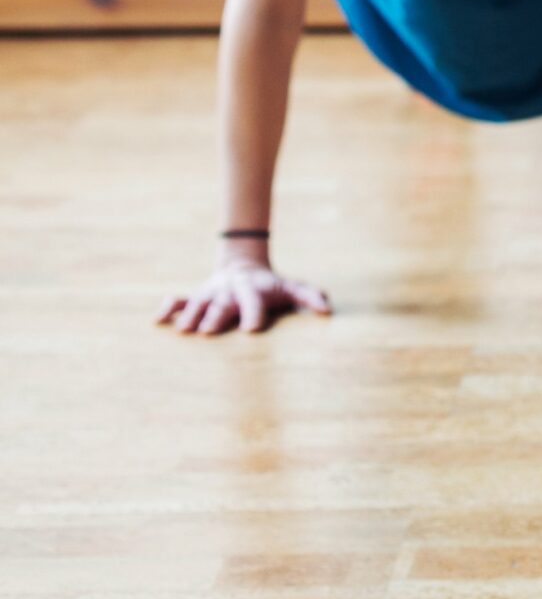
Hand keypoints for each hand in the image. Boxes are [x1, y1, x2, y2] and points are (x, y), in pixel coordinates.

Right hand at [156, 259, 331, 335]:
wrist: (243, 267)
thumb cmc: (272, 286)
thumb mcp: (292, 288)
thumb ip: (309, 296)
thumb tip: (327, 310)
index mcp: (254, 291)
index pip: (255, 302)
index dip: (254, 314)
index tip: (252, 329)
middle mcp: (230, 292)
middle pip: (222, 304)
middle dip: (215, 316)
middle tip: (207, 332)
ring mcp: (210, 294)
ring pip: (197, 303)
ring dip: (189, 315)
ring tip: (184, 330)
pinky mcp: (194, 298)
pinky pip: (177, 300)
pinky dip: (167, 308)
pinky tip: (157, 321)